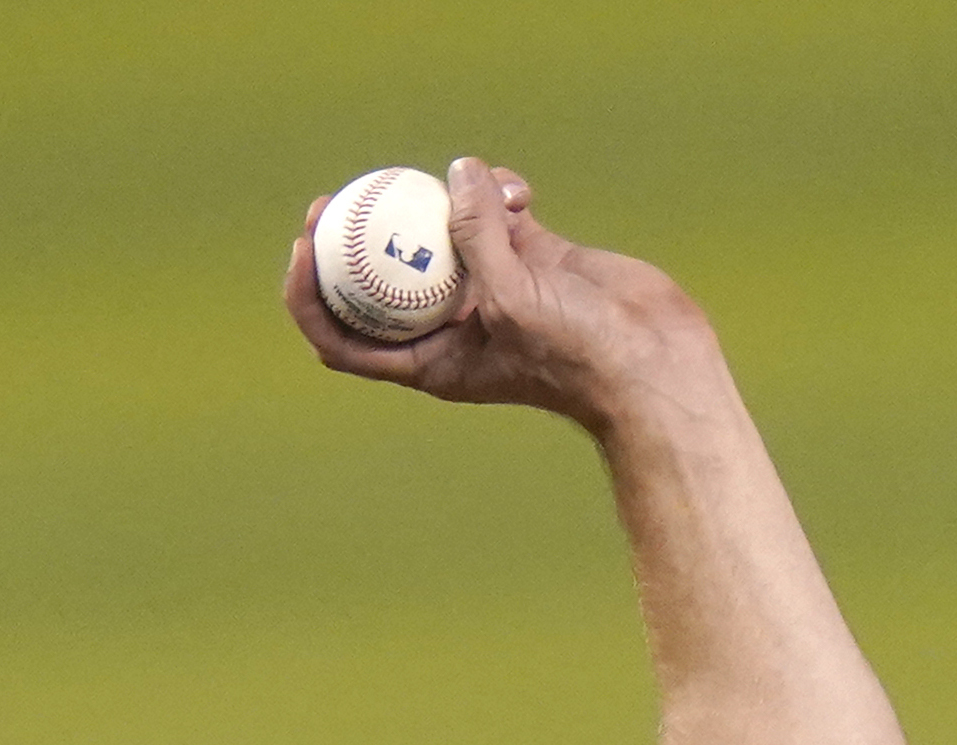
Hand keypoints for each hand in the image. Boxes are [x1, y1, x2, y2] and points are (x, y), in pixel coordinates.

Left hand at [283, 156, 714, 431]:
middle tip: (338, 196)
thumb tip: (457, 172)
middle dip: (354, 239)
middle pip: (380, 280)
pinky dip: (501, 193)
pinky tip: (520, 188)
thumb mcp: (514, 297)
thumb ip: (478, 235)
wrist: (651, 360)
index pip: (344, 337)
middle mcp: (452, 325)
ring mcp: (490, 289)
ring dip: (448, 204)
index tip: (304, 249)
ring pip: (442, 236)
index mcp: (429, 360)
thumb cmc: (577, 354)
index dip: (311, 297)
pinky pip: (497, 215)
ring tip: (475, 188)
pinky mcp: (530, 258)